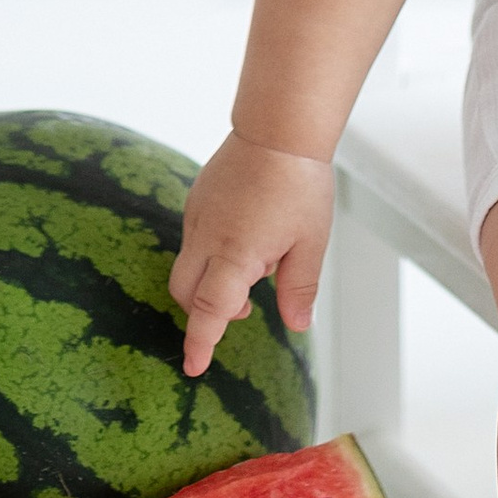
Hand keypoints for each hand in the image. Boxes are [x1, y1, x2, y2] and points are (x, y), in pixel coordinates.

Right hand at [170, 132, 336, 378]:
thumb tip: (297, 326)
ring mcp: (197, 217)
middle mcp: (207, 237)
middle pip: (186, 293)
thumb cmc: (299, 184)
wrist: (278, 129)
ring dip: (213, 280)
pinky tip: (248, 234)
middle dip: (206, 312)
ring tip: (260, 259)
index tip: (194, 368)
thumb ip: (298, 288)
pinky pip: (195, 240)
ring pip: (188, 267)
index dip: (201, 342)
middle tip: (244, 307)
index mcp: (236, 253)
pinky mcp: (196, 201)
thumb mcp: (310, 243)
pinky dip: (212, 254)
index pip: (210, 310)